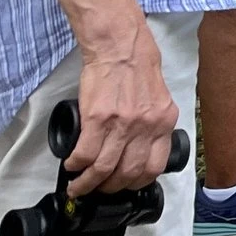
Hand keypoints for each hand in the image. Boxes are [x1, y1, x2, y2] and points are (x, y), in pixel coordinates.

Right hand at [66, 16, 179, 195]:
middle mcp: (146, 126)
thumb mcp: (158, 99)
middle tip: (98, 189)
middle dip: (111, 187)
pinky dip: (76, 165)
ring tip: (78, 186)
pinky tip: (72, 166)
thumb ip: (153, 123)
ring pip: (104, 169)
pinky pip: (85, 154)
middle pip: (128, 173)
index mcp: (164, 122)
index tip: (125, 185)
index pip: (154, 166)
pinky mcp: (98, 118)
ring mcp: (122, 123)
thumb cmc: (137, 69)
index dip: (137, 182)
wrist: (120, 47)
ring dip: (88, 184)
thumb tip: (141, 148)